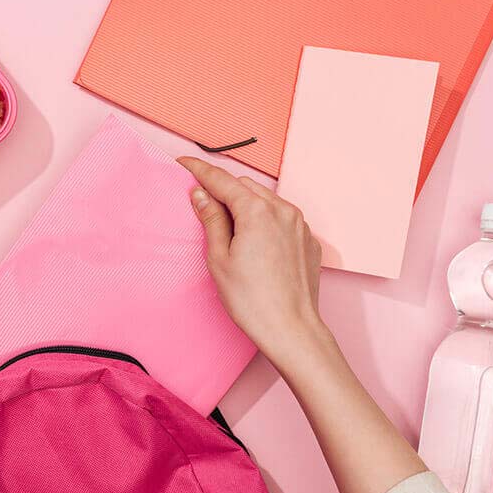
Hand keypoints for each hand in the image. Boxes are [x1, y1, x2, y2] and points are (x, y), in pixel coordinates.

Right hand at [177, 157, 329, 368]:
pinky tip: (256, 245)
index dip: (199, 170)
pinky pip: (282, 218)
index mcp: (256, 211)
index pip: (221, 179)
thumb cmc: (251, 300)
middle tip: (204, 209)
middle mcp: (283, 210)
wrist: (291, 329)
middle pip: (245, 186)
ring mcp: (300, 225)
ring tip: (231, 231)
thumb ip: (211, 220)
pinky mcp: (309, 241)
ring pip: (266, 200)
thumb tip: (201, 195)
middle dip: (223, 191)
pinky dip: (265, 221)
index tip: (183, 163)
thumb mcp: (219, 259)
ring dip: (245, 205)